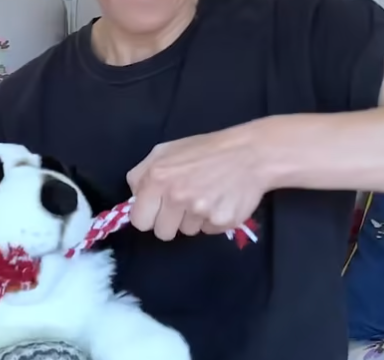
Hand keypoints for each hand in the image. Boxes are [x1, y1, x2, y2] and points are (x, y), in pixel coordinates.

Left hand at [126, 123, 270, 240]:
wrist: (249, 153)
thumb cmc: (204, 150)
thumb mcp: (165, 151)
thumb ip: (142, 173)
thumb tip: (134, 197)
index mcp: (158, 178)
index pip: (139, 221)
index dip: (148, 216)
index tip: (157, 210)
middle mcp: (177, 196)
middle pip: (162, 233)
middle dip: (171, 222)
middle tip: (184, 203)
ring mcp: (200, 211)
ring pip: (187, 232)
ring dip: (194, 219)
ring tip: (206, 195)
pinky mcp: (222, 221)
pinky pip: (209, 231)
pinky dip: (213, 219)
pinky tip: (220, 200)